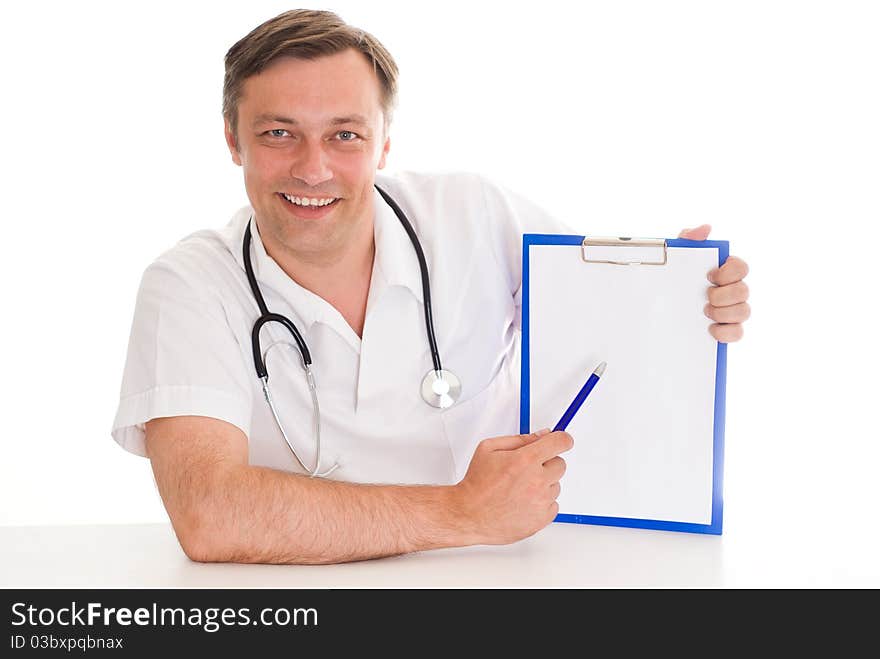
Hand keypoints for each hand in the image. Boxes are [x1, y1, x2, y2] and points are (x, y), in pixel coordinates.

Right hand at [452, 428, 572, 544]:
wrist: (469, 514)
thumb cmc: (477, 484)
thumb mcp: (489, 448)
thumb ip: (519, 439)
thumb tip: (541, 435)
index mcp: (526, 460)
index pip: (560, 442)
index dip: (562, 439)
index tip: (561, 440)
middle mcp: (537, 481)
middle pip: (560, 464)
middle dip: (546, 463)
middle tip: (527, 469)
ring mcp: (541, 501)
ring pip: (555, 486)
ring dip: (543, 484)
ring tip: (520, 488)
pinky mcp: (542, 519)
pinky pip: (553, 505)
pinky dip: (542, 503)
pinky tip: (523, 501)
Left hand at [679, 224, 750, 342]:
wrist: (653, 308)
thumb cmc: (669, 278)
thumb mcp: (673, 257)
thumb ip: (687, 239)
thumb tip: (705, 229)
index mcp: (722, 271)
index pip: (741, 267)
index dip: (729, 272)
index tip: (709, 276)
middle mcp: (730, 290)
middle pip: (744, 291)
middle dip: (723, 296)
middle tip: (705, 297)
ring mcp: (730, 311)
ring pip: (744, 312)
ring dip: (724, 313)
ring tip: (705, 312)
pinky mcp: (726, 329)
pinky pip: (738, 333)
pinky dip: (725, 332)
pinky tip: (710, 329)